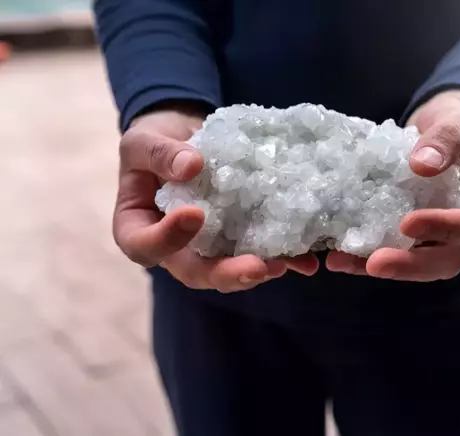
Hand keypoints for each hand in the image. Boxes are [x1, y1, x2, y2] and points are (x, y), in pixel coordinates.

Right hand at [114, 104, 318, 291]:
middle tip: (255, 268)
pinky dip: (282, 257)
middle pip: (195, 272)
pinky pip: (258, 252)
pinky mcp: (238, 236)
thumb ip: (159, 154)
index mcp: (138, 229)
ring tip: (286, 264)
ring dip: (259, 270)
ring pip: (231, 268)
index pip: (145, 246)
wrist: (185, 137)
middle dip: (226, 274)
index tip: (195, 214)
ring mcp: (209, 246)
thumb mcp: (144, 140)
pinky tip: (305, 258)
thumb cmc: (154, 142)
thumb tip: (192, 166)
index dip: (168, 238)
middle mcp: (174, 248)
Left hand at [327, 90, 459, 280]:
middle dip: (412, 265)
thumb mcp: (459, 122)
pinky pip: (398, 253)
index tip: (408, 223)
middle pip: (451, 259)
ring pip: (422, 265)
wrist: (443, 132)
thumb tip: (422, 165)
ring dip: (384, 266)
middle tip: (374, 263)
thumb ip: (446, 140)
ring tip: (343, 262)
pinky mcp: (419, 240)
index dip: (449, 230)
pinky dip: (367, 256)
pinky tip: (338, 256)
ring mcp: (447, 240)